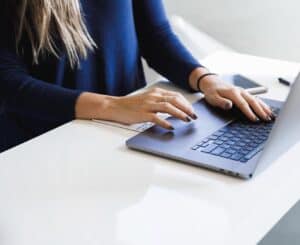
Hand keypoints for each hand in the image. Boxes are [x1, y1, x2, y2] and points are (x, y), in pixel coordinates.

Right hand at [75, 88, 196, 129]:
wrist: (115, 106)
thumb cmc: (131, 105)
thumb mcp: (147, 99)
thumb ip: (160, 102)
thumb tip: (174, 108)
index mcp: (155, 92)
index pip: (175, 96)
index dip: (186, 103)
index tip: (192, 110)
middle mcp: (153, 96)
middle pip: (175, 100)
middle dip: (187, 108)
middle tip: (194, 116)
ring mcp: (148, 105)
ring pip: (168, 107)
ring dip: (180, 114)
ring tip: (187, 120)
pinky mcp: (142, 114)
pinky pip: (157, 118)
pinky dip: (165, 122)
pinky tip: (171, 127)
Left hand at [199, 75, 273, 121]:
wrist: (212, 83)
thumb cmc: (212, 92)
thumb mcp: (212, 98)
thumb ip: (221, 102)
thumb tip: (229, 105)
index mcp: (232, 93)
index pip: (243, 104)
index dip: (249, 112)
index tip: (254, 119)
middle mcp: (240, 91)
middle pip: (253, 102)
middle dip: (261, 111)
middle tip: (266, 119)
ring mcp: (243, 92)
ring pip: (256, 100)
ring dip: (264, 108)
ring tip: (271, 116)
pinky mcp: (245, 94)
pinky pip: (256, 99)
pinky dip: (263, 104)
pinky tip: (268, 110)